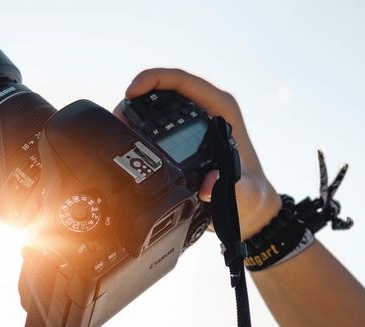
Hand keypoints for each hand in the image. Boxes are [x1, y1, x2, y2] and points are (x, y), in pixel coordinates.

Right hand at [114, 68, 280, 239]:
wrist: (248, 209)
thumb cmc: (251, 198)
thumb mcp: (246, 195)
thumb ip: (234, 189)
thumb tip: (209, 183)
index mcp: (221, 110)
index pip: (184, 82)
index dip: (154, 79)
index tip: (132, 91)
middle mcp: (205, 111)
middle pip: (164, 89)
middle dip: (136, 96)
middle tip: (116, 116)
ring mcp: (191, 123)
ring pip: (156, 105)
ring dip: (133, 112)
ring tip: (114, 128)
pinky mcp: (181, 137)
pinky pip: (154, 123)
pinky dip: (137, 128)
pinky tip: (123, 140)